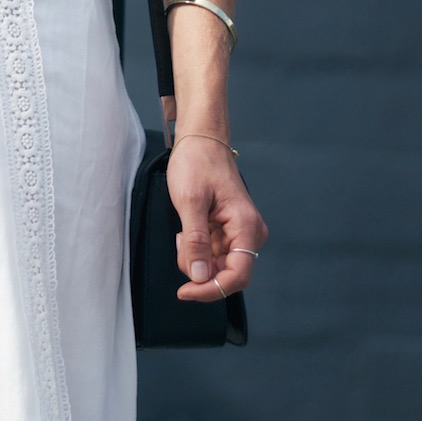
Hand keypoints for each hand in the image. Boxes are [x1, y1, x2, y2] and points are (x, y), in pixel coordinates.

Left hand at [166, 136, 267, 301]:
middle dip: (199, 268)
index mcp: (246, 226)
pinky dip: (197, 249)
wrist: (200, 140)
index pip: (237, 276)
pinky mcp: (229, 231)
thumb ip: (195, 240)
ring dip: (196, 257)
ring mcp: (240, 233)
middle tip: (181, 242)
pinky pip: (213, 253)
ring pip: (217, 266)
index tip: (185, 291)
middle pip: (226, 274)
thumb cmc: (197, 162)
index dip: (211, 289)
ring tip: (185, 229)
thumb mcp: (190, 200)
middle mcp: (249, 233)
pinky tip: (188, 229)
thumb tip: (199, 276)